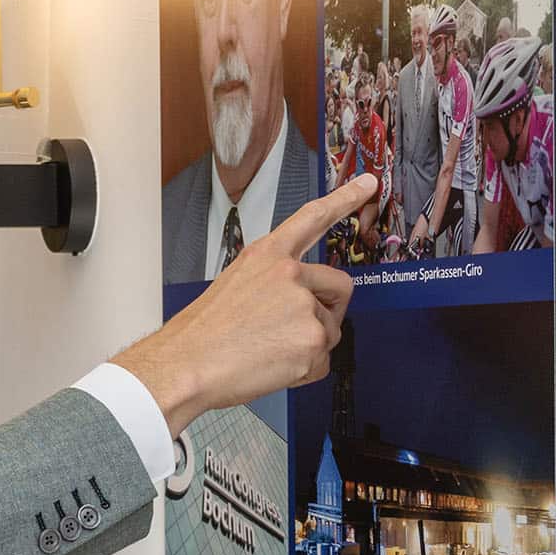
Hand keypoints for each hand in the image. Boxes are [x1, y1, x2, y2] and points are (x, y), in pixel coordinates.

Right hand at [120, 176, 369, 431]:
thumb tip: (300, 303)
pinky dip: (303, 371)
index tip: (369, 183)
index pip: (313, 217)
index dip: (344, 199)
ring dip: (308, 346)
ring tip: (268, 352)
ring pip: (330, 330)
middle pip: (340, 287)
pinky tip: (272, 367)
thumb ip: (274, 282)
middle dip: (330, 310)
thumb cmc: (203, 333)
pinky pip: (323, 361)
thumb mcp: (236, 284)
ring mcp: (304, 305)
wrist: (187, 364)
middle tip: (297, 330)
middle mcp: (290, 273)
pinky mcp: (312, 339)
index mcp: (268, 254)